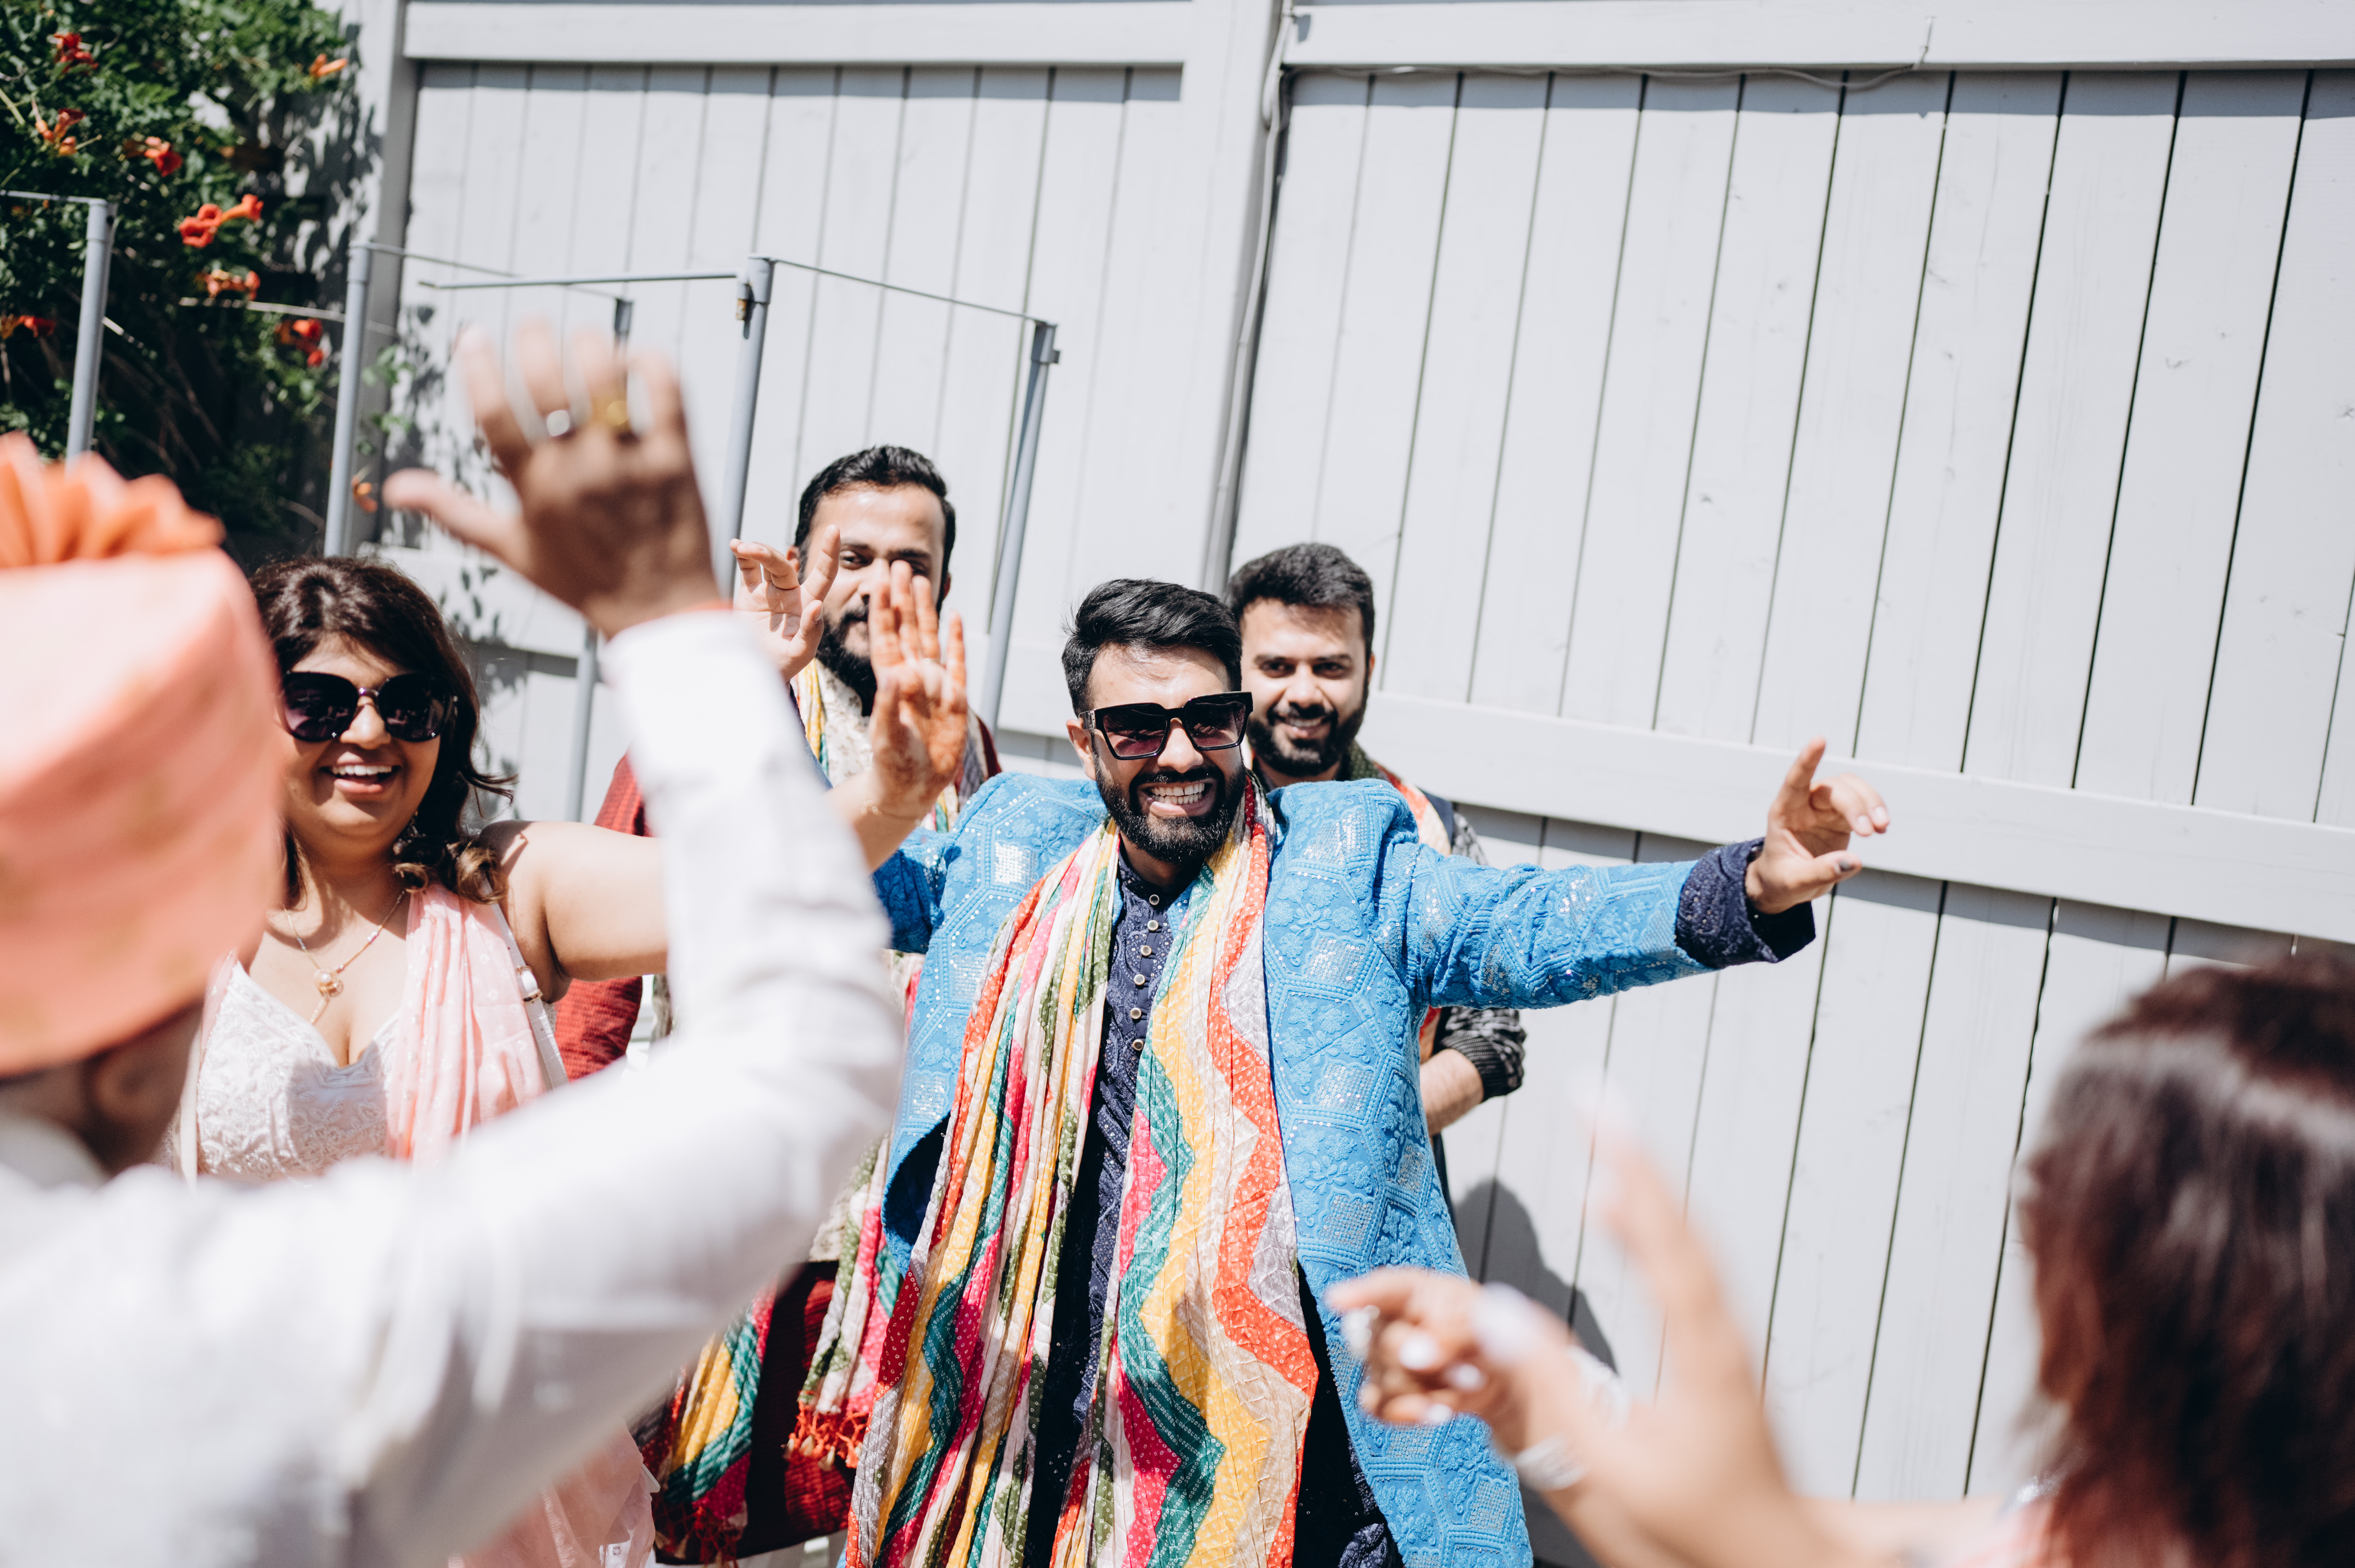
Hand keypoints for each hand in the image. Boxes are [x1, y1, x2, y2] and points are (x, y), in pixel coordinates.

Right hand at [380, 321, 719, 636]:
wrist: (660, 614)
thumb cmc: (583, 582)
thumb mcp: (512, 551)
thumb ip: (454, 511)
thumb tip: (393, 488)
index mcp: (534, 489)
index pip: (493, 411)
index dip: (476, 364)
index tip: (471, 336)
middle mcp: (580, 470)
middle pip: (547, 380)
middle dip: (532, 338)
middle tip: (532, 326)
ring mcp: (631, 462)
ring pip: (605, 374)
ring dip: (590, 344)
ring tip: (583, 341)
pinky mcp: (676, 458)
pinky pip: (665, 389)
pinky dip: (649, 361)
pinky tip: (634, 359)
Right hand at [730, 531, 837, 679]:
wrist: (755, 672)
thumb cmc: (784, 665)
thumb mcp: (800, 654)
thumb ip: (810, 632)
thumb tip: (816, 605)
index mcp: (808, 604)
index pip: (824, 575)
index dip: (829, 553)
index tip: (834, 529)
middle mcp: (791, 594)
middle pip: (784, 566)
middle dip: (769, 555)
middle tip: (751, 550)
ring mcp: (770, 592)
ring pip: (766, 563)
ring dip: (756, 551)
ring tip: (742, 548)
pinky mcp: (749, 595)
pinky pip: (748, 569)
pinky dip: (742, 555)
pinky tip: (735, 545)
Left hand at [865, 560, 968, 824]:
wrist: (912, 789)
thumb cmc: (892, 766)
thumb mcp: (887, 736)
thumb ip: (889, 706)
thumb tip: (895, 674)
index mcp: (890, 682)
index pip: (885, 637)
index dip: (883, 609)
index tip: (878, 581)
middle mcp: (911, 677)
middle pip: (906, 628)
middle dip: (901, 597)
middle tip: (896, 564)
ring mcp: (933, 686)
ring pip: (928, 638)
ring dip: (925, 609)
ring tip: (920, 579)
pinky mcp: (955, 699)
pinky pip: (956, 663)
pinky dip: (955, 640)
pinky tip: (955, 617)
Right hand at [1334, 1130, 1878, 1567]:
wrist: (1776, 1557)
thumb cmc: (1701, 1527)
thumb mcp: (1612, 1473)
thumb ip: (1550, 1391)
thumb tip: (1493, 1312)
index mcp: (1703, 1354)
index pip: (1664, 1240)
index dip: (1628, 1167)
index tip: (1598, 1109)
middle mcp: (1723, 1332)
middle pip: (1679, 1222)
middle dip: (1633, 1153)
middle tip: (1595, 1094)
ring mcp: (1727, 1339)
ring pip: (1687, 1241)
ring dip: (1645, 1184)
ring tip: (1604, 1135)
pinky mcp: (1720, 1351)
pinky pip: (1684, 1268)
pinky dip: (1651, 1226)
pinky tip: (1620, 1213)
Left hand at [1745, 738, 1889, 913]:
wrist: (1785, 886)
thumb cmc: (1781, 880)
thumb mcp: (1794, 882)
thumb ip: (1820, 872)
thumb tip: (1853, 861)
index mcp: (1784, 813)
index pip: (1795, 781)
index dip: (1807, 760)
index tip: (1820, 739)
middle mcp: (1804, 805)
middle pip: (1834, 789)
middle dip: (1854, 805)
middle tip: (1868, 832)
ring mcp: (1824, 809)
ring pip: (1852, 790)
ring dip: (1870, 803)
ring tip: (1881, 828)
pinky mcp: (1841, 818)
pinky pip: (1863, 804)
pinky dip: (1875, 812)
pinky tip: (1881, 828)